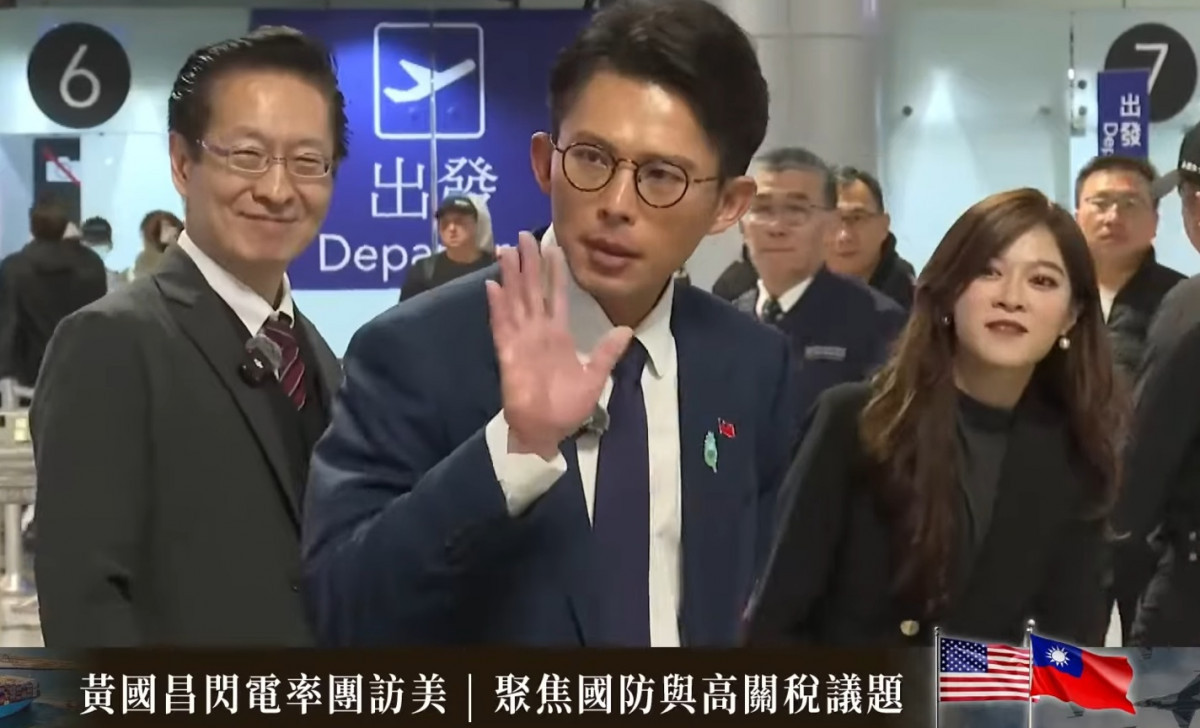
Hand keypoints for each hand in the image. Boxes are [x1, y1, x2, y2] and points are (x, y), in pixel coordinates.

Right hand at [486, 232, 632, 457]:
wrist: (547, 430)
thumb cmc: (568, 408)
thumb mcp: (595, 378)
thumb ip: (606, 352)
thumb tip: (626, 328)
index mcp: (559, 335)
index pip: (557, 296)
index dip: (555, 272)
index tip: (553, 247)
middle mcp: (538, 331)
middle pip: (532, 290)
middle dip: (528, 263)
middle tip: (522, 235)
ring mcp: (521, 339)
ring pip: (516, 300)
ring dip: (511, 276)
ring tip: (506, 250)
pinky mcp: (508, 352)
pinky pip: (502, 325)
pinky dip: (498, 306)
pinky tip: (493, 285)